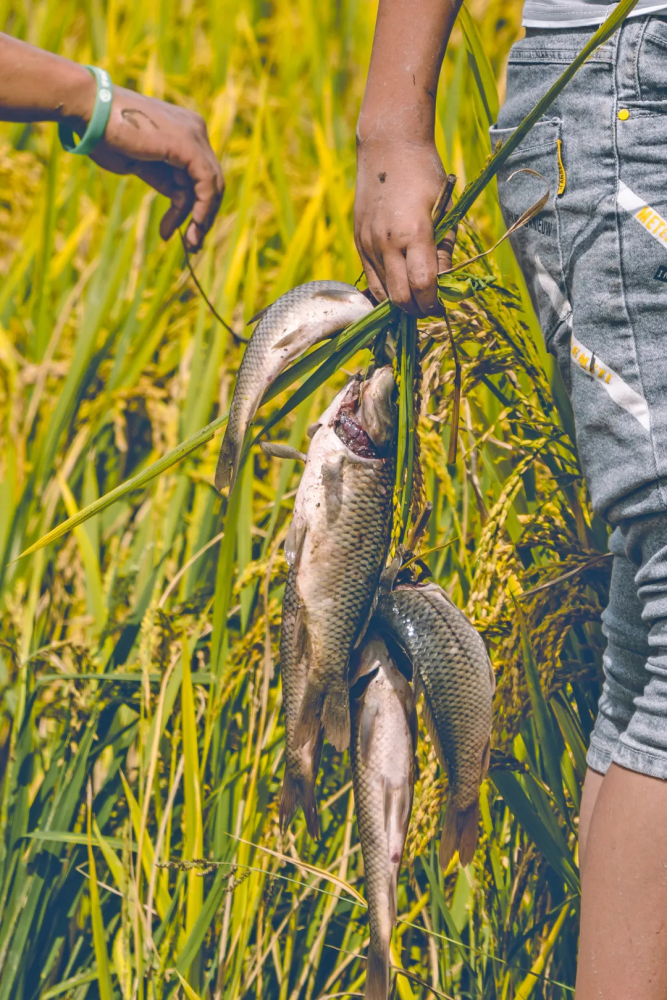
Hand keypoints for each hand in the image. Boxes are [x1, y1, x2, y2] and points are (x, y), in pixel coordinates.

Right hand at [88, 86, 223, 251]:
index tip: (175, 232)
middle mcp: (194, 130)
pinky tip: (190, 226)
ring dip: (201, 219)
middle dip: (202, 217)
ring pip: (212, 187)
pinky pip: (206, 183)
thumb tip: (182, 202)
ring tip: (188, 243)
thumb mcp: (142, 165)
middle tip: (191, 245)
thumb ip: (165, 179)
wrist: (90, 112)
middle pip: (210, 183)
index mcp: (184, 133)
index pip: (199, 178)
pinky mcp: (189, 144)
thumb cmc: (105, 136)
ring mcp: (194, 134)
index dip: (193, 209)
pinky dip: (202, 208)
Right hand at [354, 137, 454, 315]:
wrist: (387, 147)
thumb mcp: (444, 209)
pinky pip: (371, 280)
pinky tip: (399, 287)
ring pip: (383, 293)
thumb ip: (443, 248)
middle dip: (417, 309)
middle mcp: (386, 243)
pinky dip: (385, 290)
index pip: (423, 285)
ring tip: (416, 299)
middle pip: (400, 297)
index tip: (442, 305)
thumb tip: (443, 282)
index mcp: (413, 232)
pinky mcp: (359, 242)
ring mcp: (368, 244)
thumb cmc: (424, 174)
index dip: (434, 302)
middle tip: (431, 307)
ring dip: (401, 302)